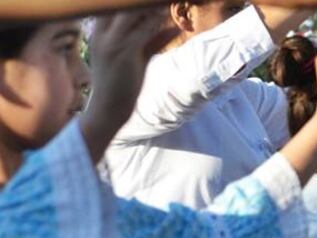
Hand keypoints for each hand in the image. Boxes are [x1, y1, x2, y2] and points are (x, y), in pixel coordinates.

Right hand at [86, 9, 177, 127]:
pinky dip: (155, 21)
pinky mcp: (123, 52)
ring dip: (150, 6)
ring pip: (131, 12)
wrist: (109, 108)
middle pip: (119, 3)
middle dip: (140, 1)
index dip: (129, 0)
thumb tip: (175, 26)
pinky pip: (142, 30)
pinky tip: (166, 16)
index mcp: (100, 31)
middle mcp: (102, 32)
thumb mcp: (138, 56)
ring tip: (166, 2)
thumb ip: (154, 39)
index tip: (152, 0)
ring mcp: (111, 41)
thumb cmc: (122, 83)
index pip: (111, 4)